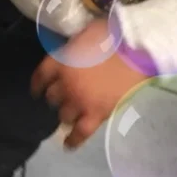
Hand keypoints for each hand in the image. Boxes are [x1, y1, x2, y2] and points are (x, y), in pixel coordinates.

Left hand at [32, 20, 143, 149]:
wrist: (139, 48)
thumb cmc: (115, 34)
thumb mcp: (87, 32)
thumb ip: (74, 45)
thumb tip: (70, 51)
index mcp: (63, 61)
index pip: (41, 75)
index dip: (38, 83)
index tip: (38, 88)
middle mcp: (66, 84)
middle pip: (52, 97)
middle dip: (58, 95)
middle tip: (67, 92)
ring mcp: (80, 101)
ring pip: (63, 115)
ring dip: (68, 111)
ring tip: (76, 108)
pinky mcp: (96, 114)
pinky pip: (79, 134)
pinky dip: (72, 140)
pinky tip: (68, 144)